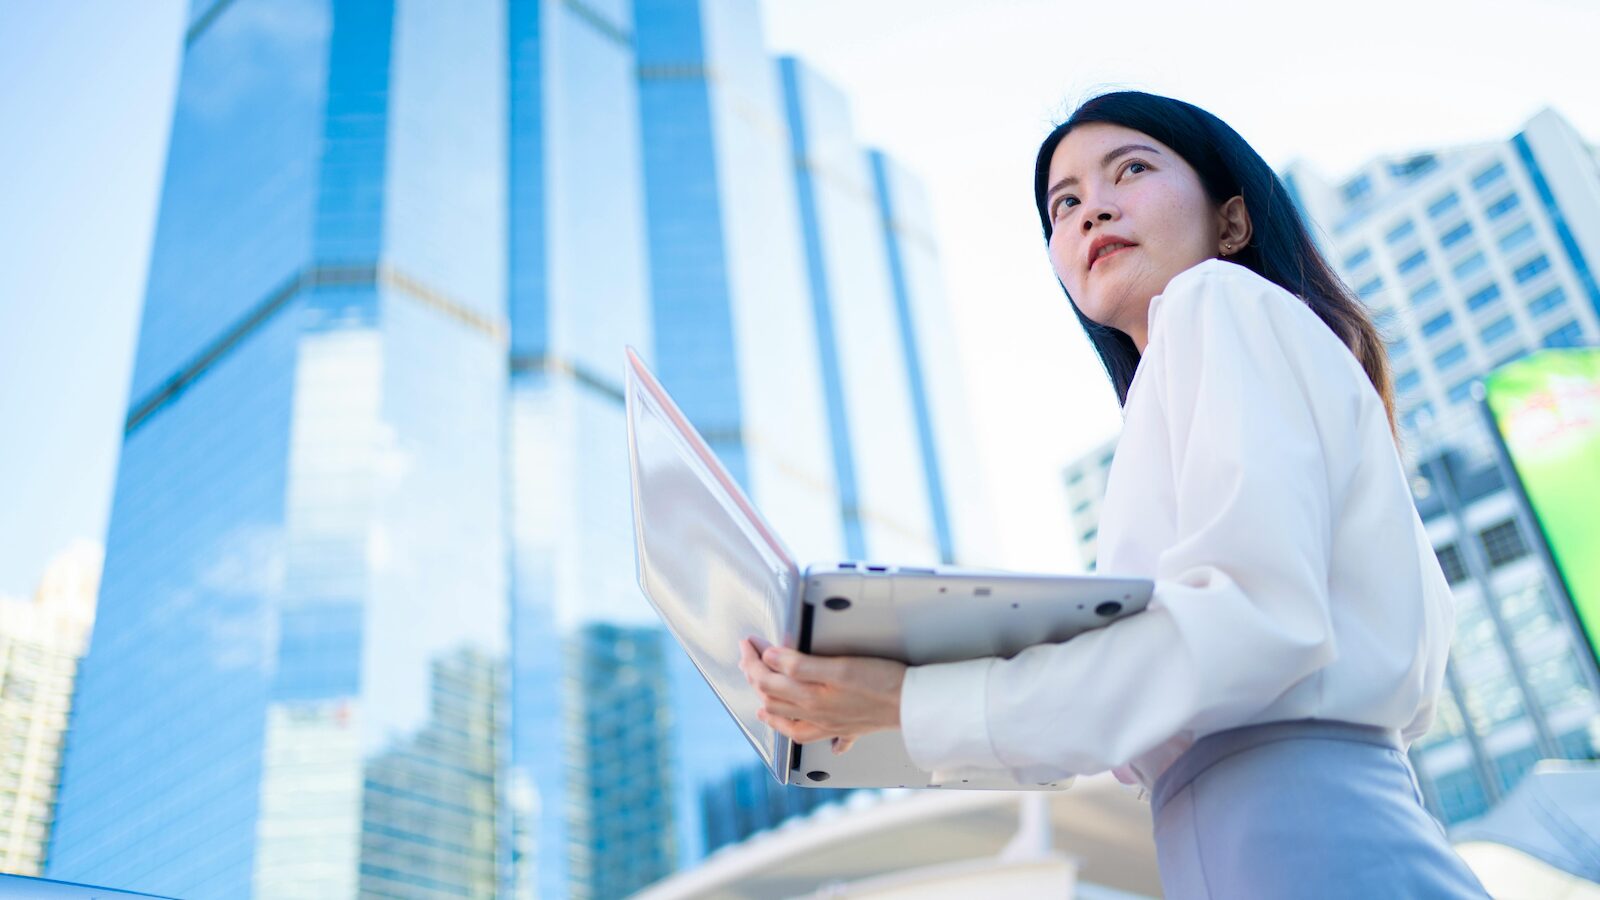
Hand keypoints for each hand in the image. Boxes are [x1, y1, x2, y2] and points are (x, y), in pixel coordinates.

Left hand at [736, 638, 905, 754]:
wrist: (913, 705)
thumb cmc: (881, 684)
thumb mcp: (838, 667)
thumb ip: (801, 665)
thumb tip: (771, 658)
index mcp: (810, 698)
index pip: (767, 679)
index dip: (753, 659)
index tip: (748, 644)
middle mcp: (815, 714)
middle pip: (773, 699)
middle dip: (755, 678)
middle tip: (748, 660)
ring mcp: (830, 724)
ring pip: (789, 721)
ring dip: (770, 708)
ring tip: (761, 701)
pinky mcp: (847, 726)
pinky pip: (819, 737)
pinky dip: (806, 734)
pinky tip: (804, 731)